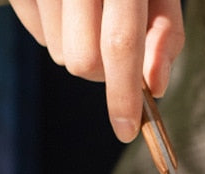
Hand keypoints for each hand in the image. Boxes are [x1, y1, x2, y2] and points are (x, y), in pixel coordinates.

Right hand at [9, 0, 184, 141]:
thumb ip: (166, 34)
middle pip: (83, 61)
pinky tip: (66, 4)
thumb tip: (155, 87)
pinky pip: (38, 34)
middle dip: (101, 71)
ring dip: (79, 49)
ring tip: (89, 12)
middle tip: (114, 47)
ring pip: (59, 53)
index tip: (126, 130)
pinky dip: (56, 31)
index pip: (120, 45)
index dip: (123, 94)